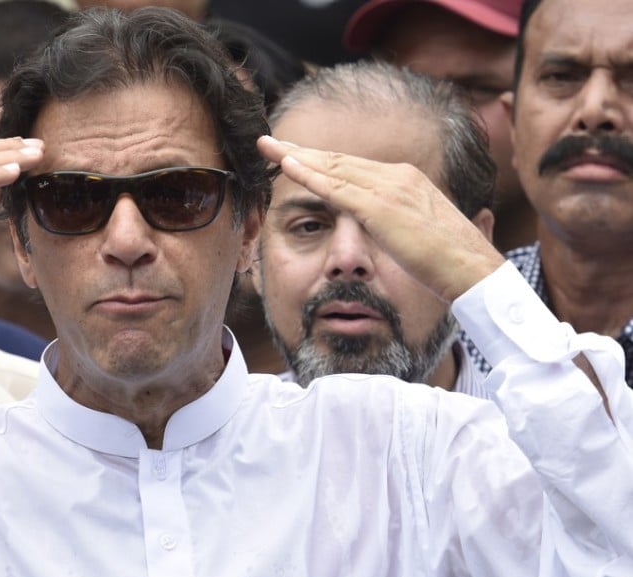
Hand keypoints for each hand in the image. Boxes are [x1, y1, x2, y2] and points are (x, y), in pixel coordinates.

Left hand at [257, 135, 503, 301]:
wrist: (473, 271)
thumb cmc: (449, 262)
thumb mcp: (417, 233)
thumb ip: (397, 223)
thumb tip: (383, 227)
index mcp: (406, 180)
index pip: (353, 166)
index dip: (320, 160)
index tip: (294, 155)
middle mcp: (397, 176)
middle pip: (338, 159)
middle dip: (300, 150)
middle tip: (269, 141)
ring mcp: (389, 189)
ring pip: (332, 167)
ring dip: (295, 156)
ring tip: (267, 147)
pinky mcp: (381, 208)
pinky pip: (336, 187)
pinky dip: (309, 174)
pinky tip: (286, 166)